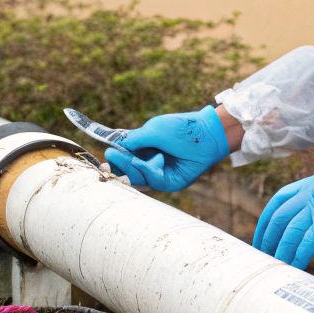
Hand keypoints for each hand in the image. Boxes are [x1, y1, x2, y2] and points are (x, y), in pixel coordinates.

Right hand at [104, 106, 230, 191]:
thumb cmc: (181, 129)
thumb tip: (112, 148)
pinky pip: (154, 181)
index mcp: (144, 150)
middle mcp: (150, 164)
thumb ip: (132, 141)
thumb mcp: (152, 131)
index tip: (107, 155)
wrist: (207, 133)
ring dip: (135, 167)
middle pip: (127, 172)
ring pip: (138, 179)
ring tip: (138, 158)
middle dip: (120, 165)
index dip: (115, 160)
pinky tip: (155, 161)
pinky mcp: (171, 183)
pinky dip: (150, 171)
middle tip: (112, 157)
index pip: (124, 160)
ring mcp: (160, 174)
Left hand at [253, 165, 313, 269]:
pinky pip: (306, 243)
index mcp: (312, 183)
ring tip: (275, 265)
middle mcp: (310, 192)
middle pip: (279, 217)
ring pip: (289, 232)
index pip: (280, 199)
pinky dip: (297, 257)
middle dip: (268, 237)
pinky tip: (294, 267)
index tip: (263, 232)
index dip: (267, 217)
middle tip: (262, 254)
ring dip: (280, 250)